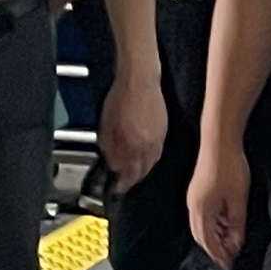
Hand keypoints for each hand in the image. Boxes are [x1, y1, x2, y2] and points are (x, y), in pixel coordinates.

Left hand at [98, 74, 167, 189]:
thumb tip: (112, 164)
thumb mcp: (106, 127)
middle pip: (142, 172)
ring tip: (133, 170)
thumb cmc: (120, 99)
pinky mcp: (164, 130)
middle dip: (132, 179)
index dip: (121, 185)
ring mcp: (158, 139)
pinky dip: (150, 157)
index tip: (115, 188)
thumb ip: (109, 149)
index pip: (128, 176)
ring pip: (152, 162)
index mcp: (133, 148)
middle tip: (123, 181)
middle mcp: (149, 148)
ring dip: (142, 169)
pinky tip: (144, 155)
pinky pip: (158, 151)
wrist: (140, 81)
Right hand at [189, 140, 248, 268]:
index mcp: (201, 212)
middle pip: (201, 237)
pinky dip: (213, 224)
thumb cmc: (230, 168)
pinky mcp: (197, 190)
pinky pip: (202, 215)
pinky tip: (225, 223)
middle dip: (215, 249)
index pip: (208, 242)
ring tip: (230, 241)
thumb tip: (236, 243)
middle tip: (229, 257)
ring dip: (214, 236)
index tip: (229, 264)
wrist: (219, 141)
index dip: (219, 255)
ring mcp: (193, 198)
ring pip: (201, 226)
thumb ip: (237, 224)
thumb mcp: (239, 200)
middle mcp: (193, 207)